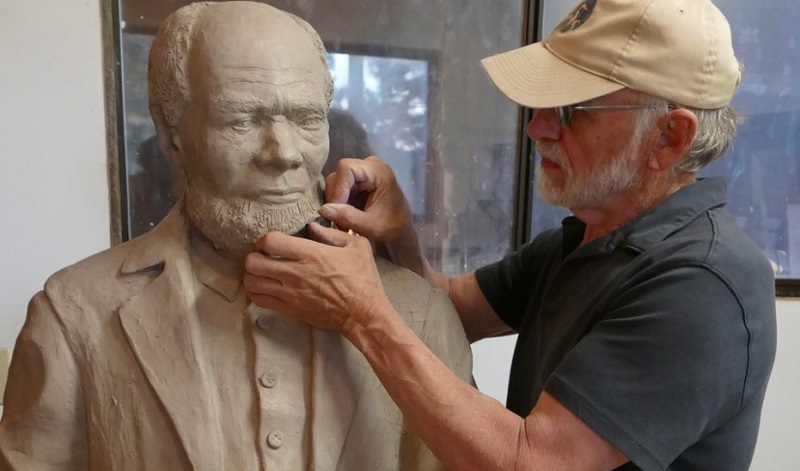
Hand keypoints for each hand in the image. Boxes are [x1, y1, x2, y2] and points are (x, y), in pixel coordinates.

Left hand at [243, 223, 392, 336]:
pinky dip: (256, 292)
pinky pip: (258, 301)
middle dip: (253, 256)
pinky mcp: (289, 310)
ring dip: (252, 275)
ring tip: (262, 273)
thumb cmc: (363, 279)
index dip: (264, 240)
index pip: (270, 241)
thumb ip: (332, 234)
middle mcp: (295, 273)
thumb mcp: (357, 246)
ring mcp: (289, 294)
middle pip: (253, 262)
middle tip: (263, 257)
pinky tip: (266, 288)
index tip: (270, 243)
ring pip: (251, 283)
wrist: (363, 314)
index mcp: (311, 254)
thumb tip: (312, 227)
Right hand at [322, 156, 412, 242]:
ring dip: (335, 201)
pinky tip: (342, 216)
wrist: (401, 230)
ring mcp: (363, 171)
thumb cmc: (391, 227)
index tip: (336, 210)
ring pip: (336, 180)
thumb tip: (323, 209)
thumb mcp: (370, 226)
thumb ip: (347, 217)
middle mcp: (370, 165)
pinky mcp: (357, 180)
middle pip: (339, 173)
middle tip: (336, 220)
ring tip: (340, 221)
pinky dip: (338, 202)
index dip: (338, 188)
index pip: (346, 168)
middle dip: (335, 197)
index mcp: (379, 171)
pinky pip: (339, 186)